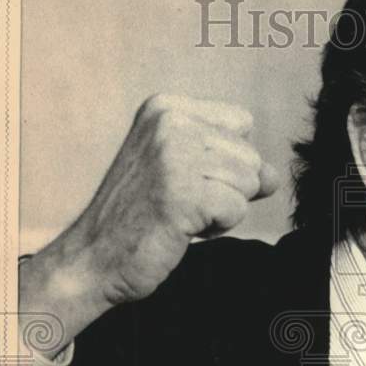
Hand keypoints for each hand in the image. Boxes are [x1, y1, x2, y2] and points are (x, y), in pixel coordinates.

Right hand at [19, 94, 279, 355]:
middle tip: (179, 202)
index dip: (226, 160)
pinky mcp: (183, 192)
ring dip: (221, 209)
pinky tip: (179, 228)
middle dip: (226, 189)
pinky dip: (215, 227)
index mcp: (166, 108)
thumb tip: (274, 176)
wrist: (92, 258)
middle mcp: (170, 122)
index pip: (241, 123)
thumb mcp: (185, 174)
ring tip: (179, 214)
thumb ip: (232, 165)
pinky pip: (236, 208)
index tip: (184, 178)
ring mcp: (175, 156)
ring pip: (249, 183)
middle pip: (250, 156)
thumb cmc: (142, 217)